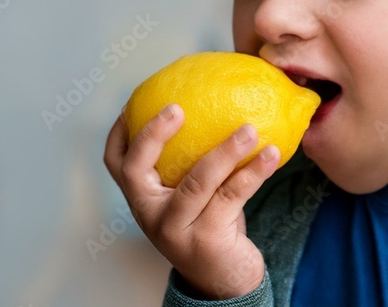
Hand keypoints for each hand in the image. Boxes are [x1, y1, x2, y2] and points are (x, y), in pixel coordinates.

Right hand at [103, 103, 280, 299]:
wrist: (224, 283)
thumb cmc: (209, 227)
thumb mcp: (191, 196)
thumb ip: (190, 163)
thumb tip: (215, 108)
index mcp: (143, 199)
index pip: (116, 163)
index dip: (120, 132)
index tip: (132, 103)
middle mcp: (151, 215)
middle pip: (138, 169)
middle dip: (154, 135)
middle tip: (178, 108)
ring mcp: (176, 229)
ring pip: (197, 182)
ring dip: (226, 151)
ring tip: (249, 129)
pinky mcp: (206, 240)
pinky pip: (232, 196)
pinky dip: (253, 172)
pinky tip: (271, 154)